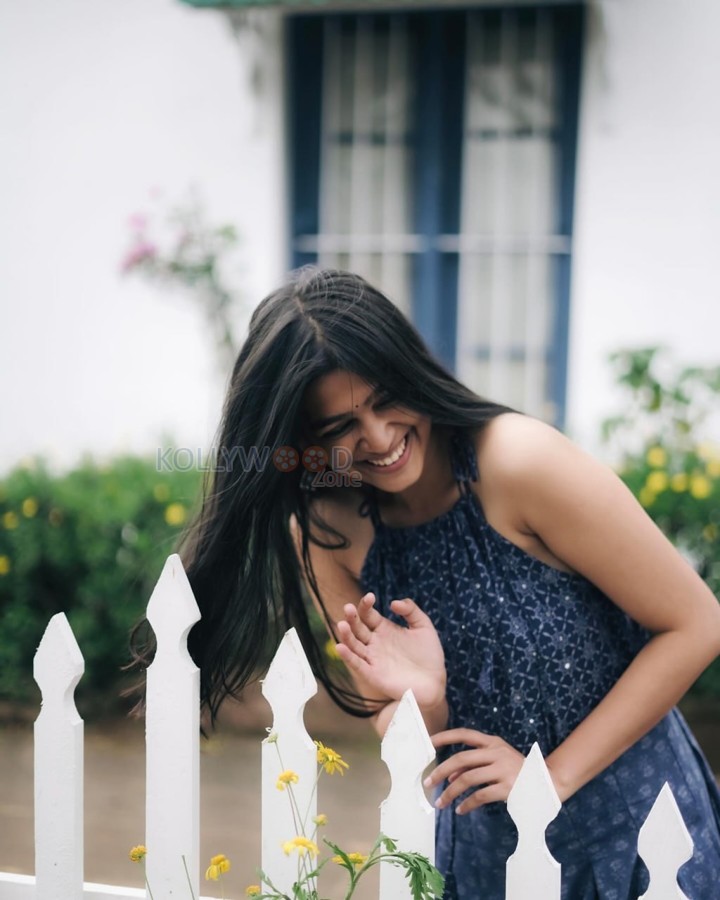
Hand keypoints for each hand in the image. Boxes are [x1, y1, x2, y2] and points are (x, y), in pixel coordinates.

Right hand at [335, 592, 446, 710]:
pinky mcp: (373, 675)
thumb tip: (393, 603)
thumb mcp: (423, 626)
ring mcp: (373, 658)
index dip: (366, 605)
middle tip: (348, 607)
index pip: (368, 614)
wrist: (435, 682)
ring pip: (353, 645)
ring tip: (342, 624)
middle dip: (351, 617)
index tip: (370, 596)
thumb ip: (411, 610)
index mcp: (384, 629)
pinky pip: (357, 665)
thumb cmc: (429, 654)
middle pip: (357, 627)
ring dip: (346, 635)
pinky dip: (347, 657)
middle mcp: (375, 642)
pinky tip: (340, 647)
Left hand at [425, 729, 524, 813]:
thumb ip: (474, 765)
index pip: (465, 734)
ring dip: (450, 792)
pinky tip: (460, 810)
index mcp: (493, 742)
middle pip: (461, 758)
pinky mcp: (507, 788)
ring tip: (440, 803)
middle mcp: (497, 753)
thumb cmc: (517, 772)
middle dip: (440, 771)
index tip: (429, 743)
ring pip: (468, 779)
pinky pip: (480, 796)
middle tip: (428, 783)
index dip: (445, 737)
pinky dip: (467, 804)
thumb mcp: (497, 761)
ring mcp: (503, 769)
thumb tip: (448, 776)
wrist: (547, 784)